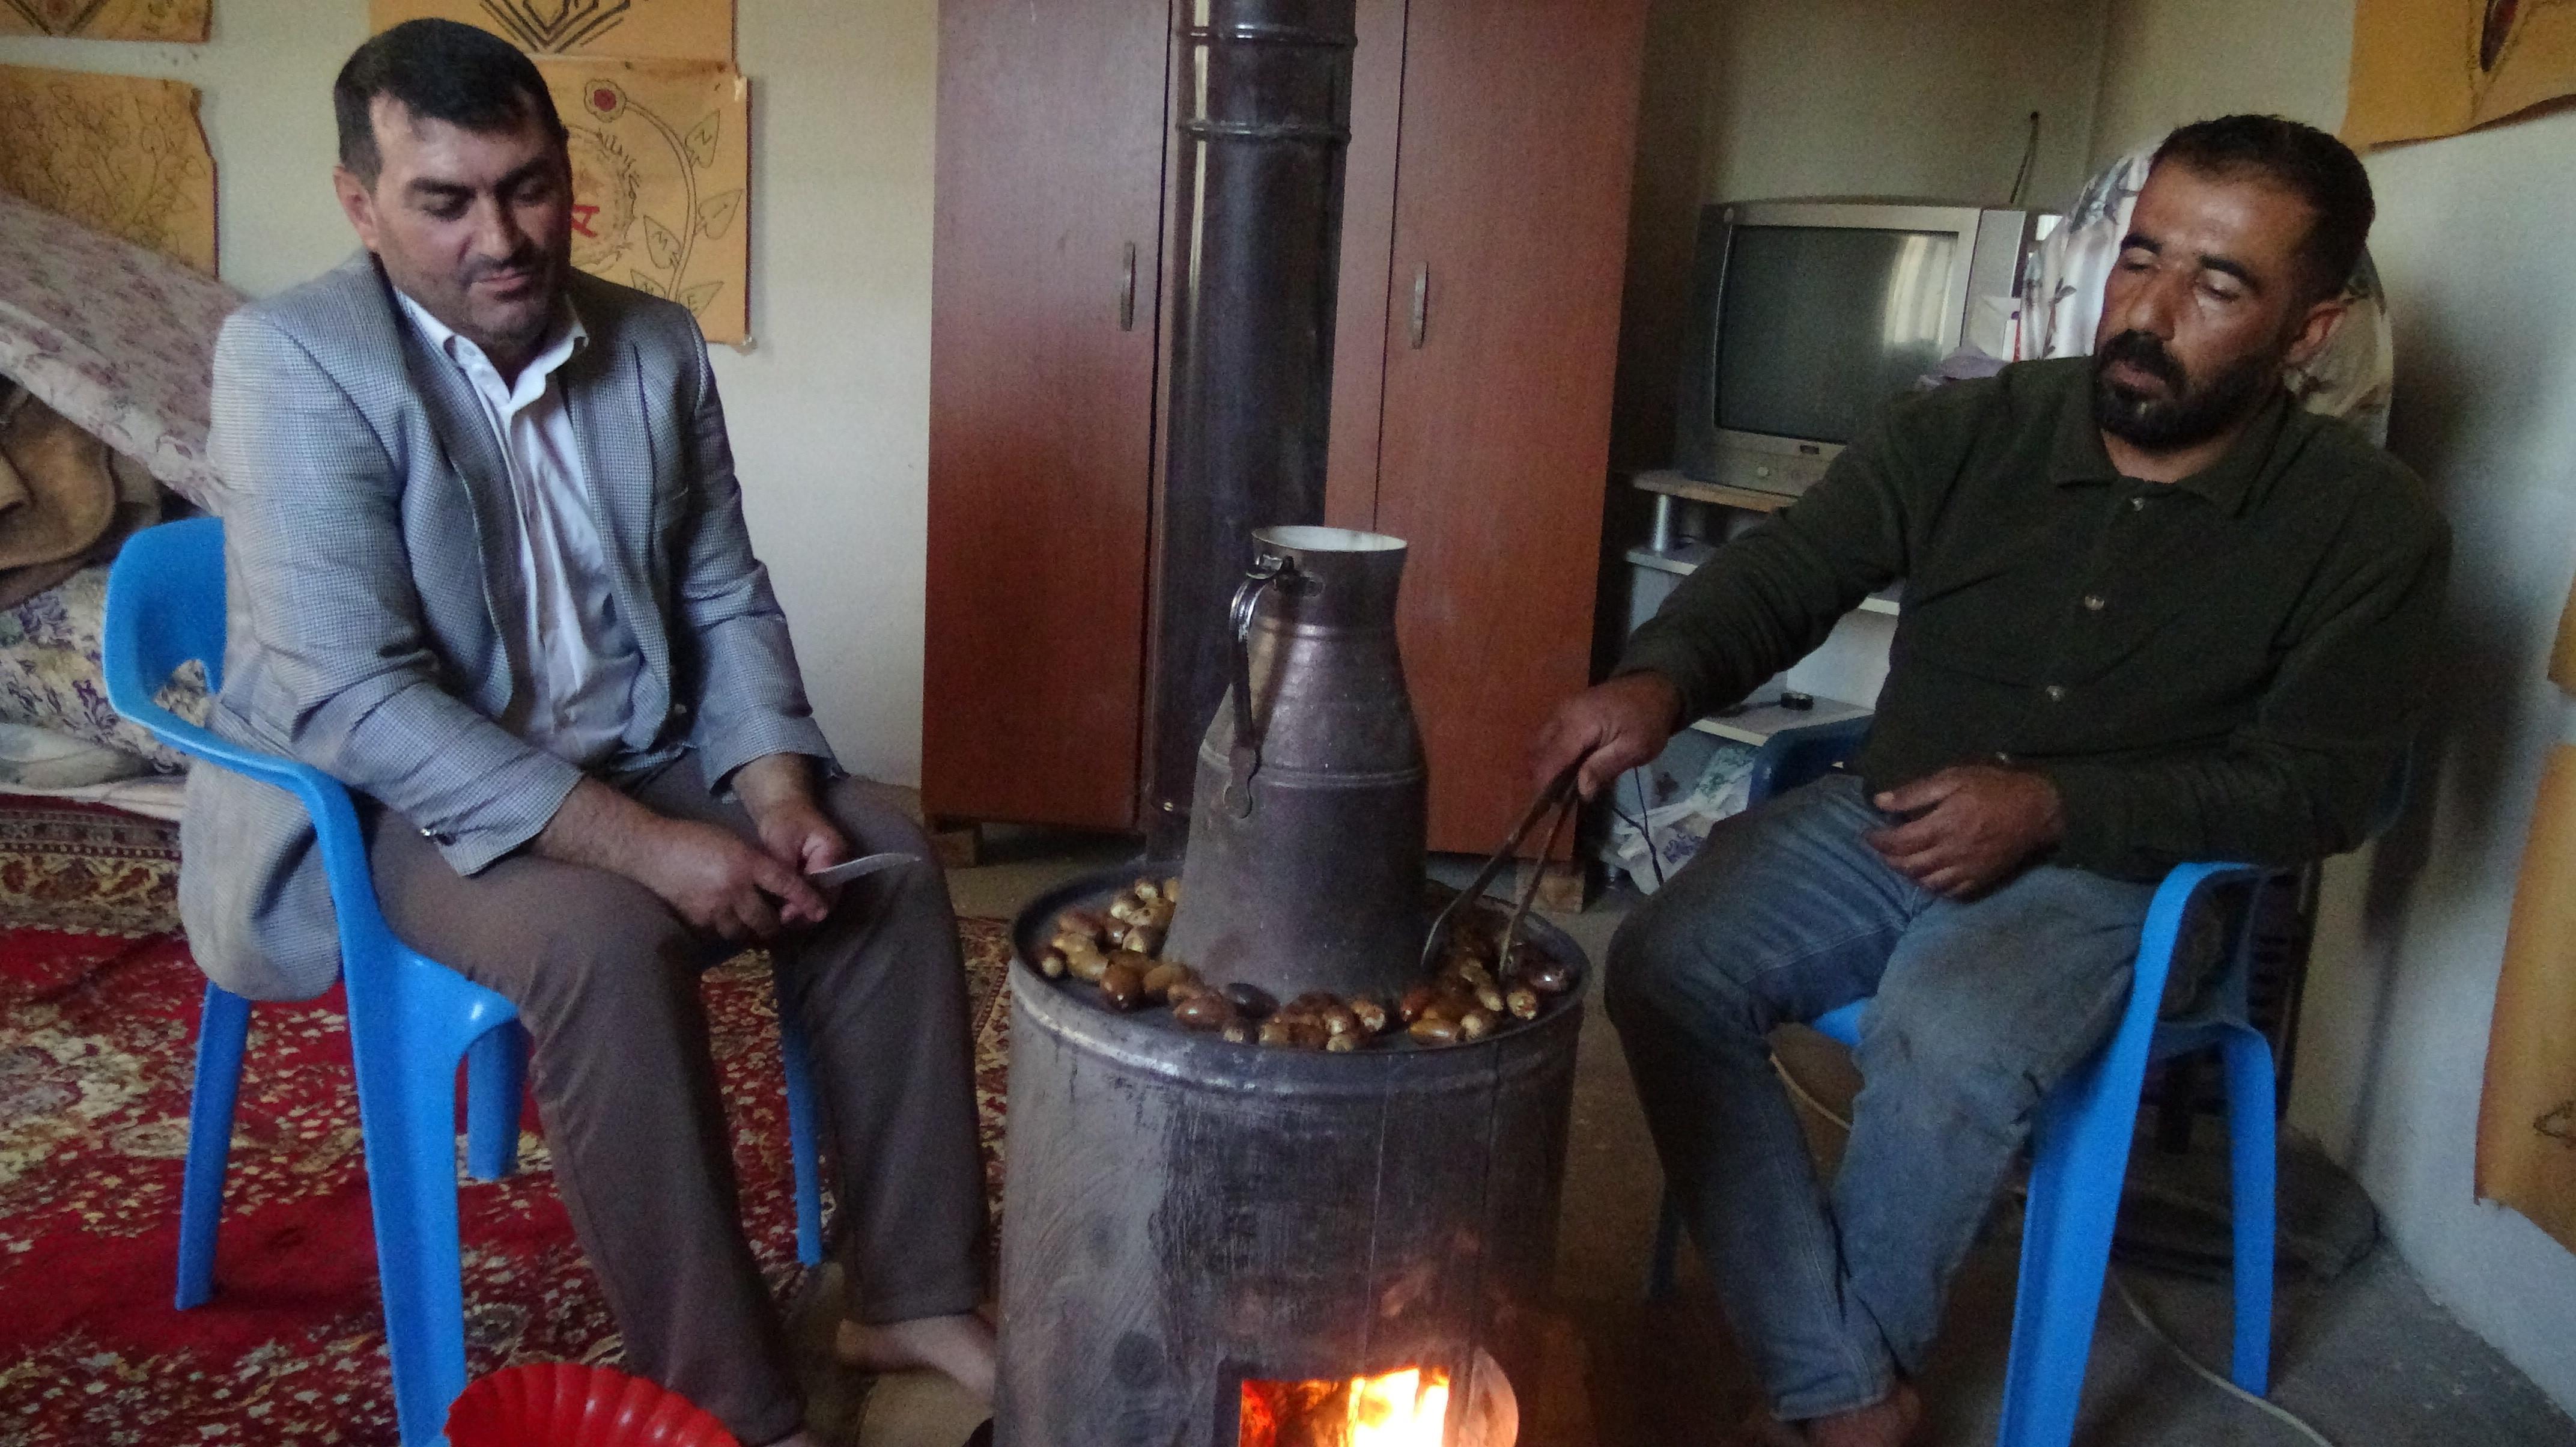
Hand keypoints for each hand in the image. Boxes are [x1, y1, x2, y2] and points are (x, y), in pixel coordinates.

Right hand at [532, 773, 829, 939]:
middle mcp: (733, 888)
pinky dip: (726, 928)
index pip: (785, 884)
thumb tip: (778, 882)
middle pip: (767, 920)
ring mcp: (714, 908)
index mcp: (746, 862)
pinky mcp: (697, 920)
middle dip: (776, 924)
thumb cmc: (694, 838)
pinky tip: (723, 917)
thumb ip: (755, 863)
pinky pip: (721, 933)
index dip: (806, 900)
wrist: (651, 850)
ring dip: (750, 928)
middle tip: (780, 921)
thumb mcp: (733, 842)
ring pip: (744, 931)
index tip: (821, 911)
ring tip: (748, 919)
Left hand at [731, 753, 849, 927]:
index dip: (806, 905)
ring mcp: (834, 868)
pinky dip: (803, 903)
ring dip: (805, 910)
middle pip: (828, 898)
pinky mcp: (824, 873)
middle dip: (806, 913)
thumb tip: (788, 902)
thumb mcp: (781, 845)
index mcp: (832, 852)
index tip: (784, 915)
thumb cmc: (783, 821)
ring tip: (783, 919)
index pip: (824, 888)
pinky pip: (818, 893)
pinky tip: (786, 910)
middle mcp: (840, 862)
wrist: (784, 806)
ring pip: (824, 899)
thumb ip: (787, 872)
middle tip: (782, 922)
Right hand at [1528, 671, 1683, 800]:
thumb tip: (1581, 791)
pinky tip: (1567, 768)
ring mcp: (1560, 711)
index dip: (1544, 784)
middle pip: (1536, 752)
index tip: (1548, 808)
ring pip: (1538, 745)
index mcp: (1578, 723)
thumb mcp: (1636, 748)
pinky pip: (1547, 737)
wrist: (1654, 686)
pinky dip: (1550, 755)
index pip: (1549, 759)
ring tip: (1563, 786)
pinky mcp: (1564, 712)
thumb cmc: (1648, 719)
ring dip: (1545, 766)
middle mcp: (1561, 714)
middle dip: (1541, 777)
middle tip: (1559, 799)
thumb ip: (1605, 767)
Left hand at [1864, 765, 2064, 897]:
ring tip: (1901, 861)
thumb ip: (1915, 793)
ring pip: (1926, 882)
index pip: (1898, 842)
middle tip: (1881, 849)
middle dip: (1888, 859)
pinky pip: (1950, 892)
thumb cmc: (1992, 787)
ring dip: (1907, 874)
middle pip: (1908, 865)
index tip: (1867, 835)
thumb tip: (1880, 802)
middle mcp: (1950, 853)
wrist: (2036, 809)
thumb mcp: (1952, 778)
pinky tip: (1927, 876)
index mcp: (1941, 826)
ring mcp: (1966, 869)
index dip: (1877, 841)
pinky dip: (1933, 887)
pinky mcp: (1980, 879)